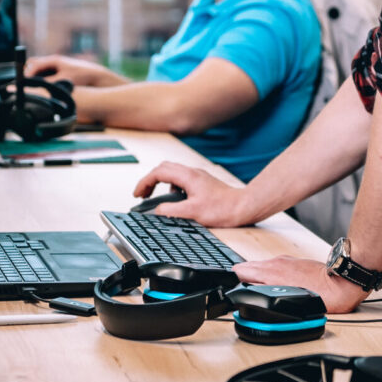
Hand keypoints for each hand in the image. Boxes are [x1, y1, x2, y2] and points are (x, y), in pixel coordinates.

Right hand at [24, 53, 116, 86]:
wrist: (97, 77)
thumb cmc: (82, 76)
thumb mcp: (62, 81)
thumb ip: (47, 84)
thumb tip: (34, 88)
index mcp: (53, 60)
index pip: (33, 64)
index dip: (26, 74)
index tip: (21, 84)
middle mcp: (54, 61)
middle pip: (34, 65)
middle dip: (28, 75)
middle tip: (24, 86)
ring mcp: (57, 66)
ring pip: (40, 70)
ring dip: (35, 78)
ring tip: (32, 89)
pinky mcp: (60, 72)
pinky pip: (46, 75)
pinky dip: (42, 81)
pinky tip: (44, 90)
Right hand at [133, 162, 255, 227]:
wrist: (244, 206)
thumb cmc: (223, 209)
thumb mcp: (192, 213)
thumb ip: (170, 211)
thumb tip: (157, 210)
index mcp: (187, 176)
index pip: (158, 173)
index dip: (144, 183)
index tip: (137, 195)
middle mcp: (192, 173)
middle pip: (164, 168)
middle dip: (150, 180)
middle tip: (143, 195)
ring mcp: (198, 177)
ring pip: (173, 173)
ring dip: (161, 183)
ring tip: (157, 198)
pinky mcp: (203, 183)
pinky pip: (182, 180)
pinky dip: (173, 187)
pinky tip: (177, 201)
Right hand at [235, 257, 365, 313]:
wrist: (343, 281)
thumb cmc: (326, 294)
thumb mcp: (292, 302)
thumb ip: (269, 299)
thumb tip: (252, 300)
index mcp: (272, 272)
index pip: (239, 271)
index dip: (231, 281)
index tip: (228, 290)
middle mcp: (276, 263)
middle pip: (247, 268)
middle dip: (240, 280)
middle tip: (239, 294)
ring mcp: (285, 261)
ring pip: (260, 268)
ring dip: (254, 278)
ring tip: (255, 293)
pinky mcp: (293, 263)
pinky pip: (272, 268)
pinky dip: (267, 276)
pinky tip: (273, 287)